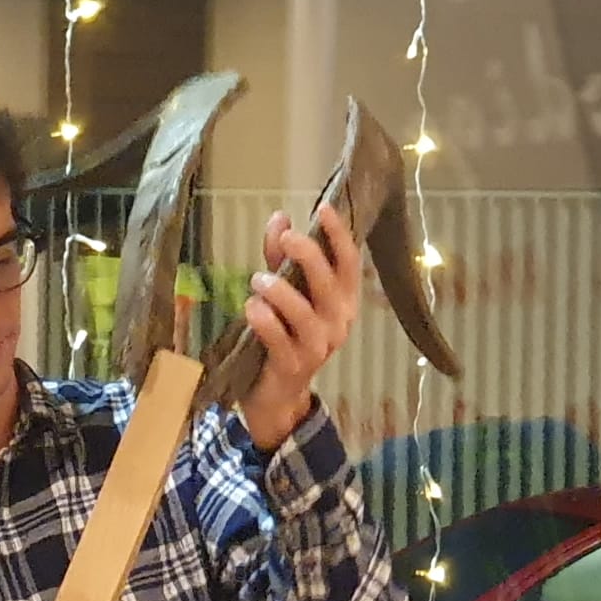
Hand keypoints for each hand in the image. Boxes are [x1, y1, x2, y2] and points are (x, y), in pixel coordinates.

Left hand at [236, 204, 362, 449]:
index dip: (339, 235)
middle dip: (308, 256)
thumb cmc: (284, 334)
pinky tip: (251, 307)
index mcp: (343, 300)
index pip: (349, 263)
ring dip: (280, 290)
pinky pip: (279, 338)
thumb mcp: (284, 290)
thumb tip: (280, 218)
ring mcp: (317, 346)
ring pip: (304, 312)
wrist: (277, 393)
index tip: (324, 208)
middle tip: (287, 238)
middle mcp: (338, 322)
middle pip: (329, 283)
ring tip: (257, 279)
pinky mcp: (293, 365)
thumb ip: (282, 257)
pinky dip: (264, 320)